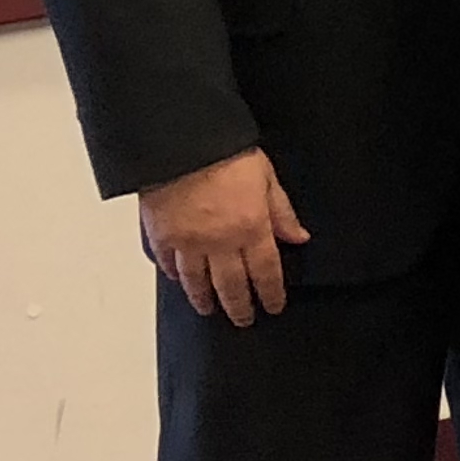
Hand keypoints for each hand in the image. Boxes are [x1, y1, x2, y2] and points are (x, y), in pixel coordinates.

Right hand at [138, 148, 308, 323]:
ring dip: (204, 299)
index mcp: (251, 228)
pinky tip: (179, 281)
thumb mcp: (267, 177)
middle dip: (239, 307)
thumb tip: (298, 236)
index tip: (273, 306)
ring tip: (209, 309)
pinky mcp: (160, 236)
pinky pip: (168, 265)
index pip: (266, 273)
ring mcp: (187, 243)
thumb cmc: (223, 151)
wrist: (180, 141)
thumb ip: (282, 212)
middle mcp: (219, 242)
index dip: (271, 294)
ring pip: (197, 283)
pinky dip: (174, 276)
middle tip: (243, 319)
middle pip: (231, 286)